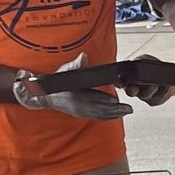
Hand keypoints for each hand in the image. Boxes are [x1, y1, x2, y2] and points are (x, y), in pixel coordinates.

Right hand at [12, 55, 130, 121]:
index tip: (117, 100)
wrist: (46, 95)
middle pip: (99, 109)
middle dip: (114, 110)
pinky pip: (96, 117)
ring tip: (126, 111)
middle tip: (128, 109)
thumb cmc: (57, 83)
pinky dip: (107, 117)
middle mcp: (78, 106)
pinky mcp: (81, 114)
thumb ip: (76, 64)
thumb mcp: (65, 71)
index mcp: (75, 95)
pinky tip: (116, 115)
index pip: (92, 99)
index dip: (105, 101)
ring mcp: (80, 111)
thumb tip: (83, 57)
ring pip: (99, 115)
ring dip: (113, 115)